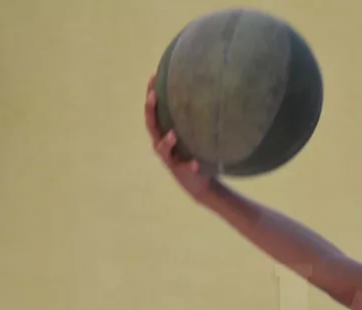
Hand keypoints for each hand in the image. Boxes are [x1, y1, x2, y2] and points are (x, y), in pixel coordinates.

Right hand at [144, 75, 217, 204]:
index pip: (153, 112)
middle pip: (151, 126)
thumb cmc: (197, 152)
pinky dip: (190, 165)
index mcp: (163, 133)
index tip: (153, 76)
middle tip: (153, 96)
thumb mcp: (195, 132)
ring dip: (166, 142)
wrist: (201, 181)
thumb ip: (195, 116)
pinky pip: (185, 168)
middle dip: (150, 111)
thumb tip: (210, 88)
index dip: (151, 95)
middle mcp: (162, 145)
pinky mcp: (181, 173)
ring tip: (173, 135)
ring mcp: (170, 160)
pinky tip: (196, 163)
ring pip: (162, 149)